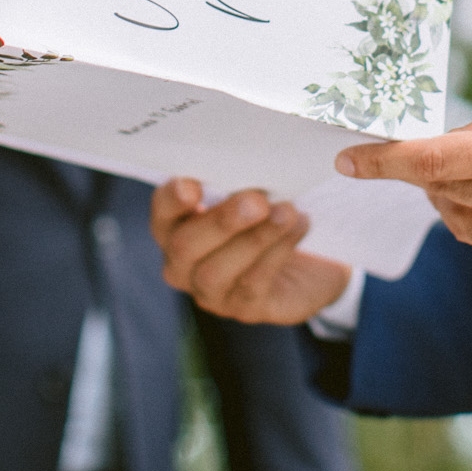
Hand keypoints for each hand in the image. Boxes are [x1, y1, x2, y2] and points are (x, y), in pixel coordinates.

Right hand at [151, 179, 350, 324]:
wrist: (309, 257)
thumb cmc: (268, 212)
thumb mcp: (253, 191)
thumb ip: (240, 180)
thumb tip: (251, 162)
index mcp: (176, 226)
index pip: (162, 212)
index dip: (172, 201)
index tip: (192, 185)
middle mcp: (183, 264)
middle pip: (185, 246)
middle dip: (221, 222)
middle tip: (257, 200)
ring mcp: (211, 292)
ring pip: (215, 272)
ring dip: (254, 239)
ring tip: (287, 211)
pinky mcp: (245, 309)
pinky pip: (252, 285)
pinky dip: (277, 252)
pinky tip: (298, 226)